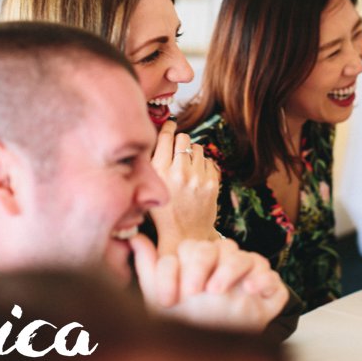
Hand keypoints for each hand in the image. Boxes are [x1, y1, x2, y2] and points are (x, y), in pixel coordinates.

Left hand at [131, 235, 286, 331]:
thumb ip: (149, 270)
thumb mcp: (161, 301)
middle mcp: (223, 262)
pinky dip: (261, 279)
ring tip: (218, 291)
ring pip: (243, 256)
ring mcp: (248, 273)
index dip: (176, 270)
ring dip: (229, 270)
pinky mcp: (269, 287)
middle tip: (193, 292)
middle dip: (200, 267)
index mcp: (198, 261)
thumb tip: (135, 239)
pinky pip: (270, 275)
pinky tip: (249, 290)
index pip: (188, 249)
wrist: (222, 350)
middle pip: (216, 247)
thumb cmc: (190, 322)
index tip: (168, 299)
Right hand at [148, 120, 221, 253]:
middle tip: (179, 148)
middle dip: (181, 141)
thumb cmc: (163, 213)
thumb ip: (152, 165)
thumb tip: (158, 139)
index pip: (165, 137)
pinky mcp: (212, 183)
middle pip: (183, 138)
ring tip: (189, 165)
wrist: (184, 235)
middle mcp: (177, 172)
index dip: (168, 128)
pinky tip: (198, 176)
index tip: (170, 124)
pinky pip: (210, 161)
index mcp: (158, 172)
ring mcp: (197, 177)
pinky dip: (205, 165)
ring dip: (194, 153)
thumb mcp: (149, 187)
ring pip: (198, 148)